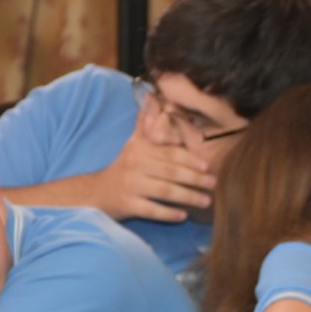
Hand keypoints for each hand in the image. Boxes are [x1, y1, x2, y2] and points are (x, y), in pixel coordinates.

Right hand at [91, 106, 216, 221]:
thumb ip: (146, 123)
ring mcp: (131, 186)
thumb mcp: (133, 143)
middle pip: (169, 172)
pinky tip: (183, 216)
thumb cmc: (124, 167)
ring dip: (187, 197)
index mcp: (140, 149)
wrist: (97, 192)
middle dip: (194, 178)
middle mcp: (135, 165)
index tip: (207, 166)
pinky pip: (151, 210)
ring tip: (206, 202)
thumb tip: (152, 95)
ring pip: (164, 191)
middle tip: (213, 184)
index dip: (188, 159)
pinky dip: (168, 213)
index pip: (168, 153)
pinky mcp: (127, 205)